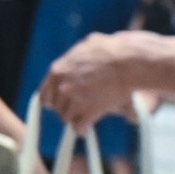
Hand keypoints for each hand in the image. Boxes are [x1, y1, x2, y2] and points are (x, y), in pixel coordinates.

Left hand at [42, 30, 156, 131]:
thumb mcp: (87, 45)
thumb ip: (78, 54)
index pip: (44, 94)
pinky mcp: (89, 111)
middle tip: (77, 109)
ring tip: (84, 117)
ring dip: (75, 118)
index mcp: (57, 71)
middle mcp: (62, 86)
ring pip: (67, 118)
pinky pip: (79, 127)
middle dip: (66, 109)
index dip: (54, 100)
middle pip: (57, 107)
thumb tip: (81, 51)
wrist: (130, 61)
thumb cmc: (113, 49)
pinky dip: (82, 129)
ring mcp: (75, 99)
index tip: (61, 103)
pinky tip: (86, 128)